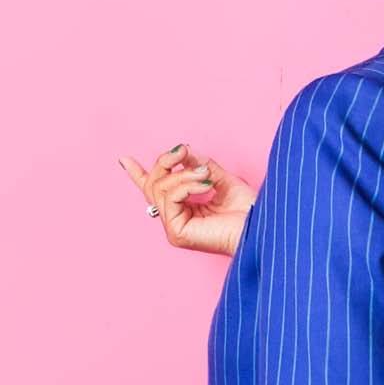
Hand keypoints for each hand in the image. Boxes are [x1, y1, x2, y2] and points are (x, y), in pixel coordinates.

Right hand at [118, 142, 257, 256]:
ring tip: (205, 174)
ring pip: (161, 189)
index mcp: (185, 210)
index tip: (123, 159)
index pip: (156, 191)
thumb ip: (199, 165)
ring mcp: (174, 229)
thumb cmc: (247, 209)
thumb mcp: (220, 178)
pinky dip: (187, 185)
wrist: (260, 227)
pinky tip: (206, 185)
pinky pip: (171, 198)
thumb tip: (182, 151)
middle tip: (184, 151)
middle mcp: (176, 220)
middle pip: (154, 185)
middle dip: (166, 162)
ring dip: (184, 174)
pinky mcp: (177, 233)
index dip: (138, 174)